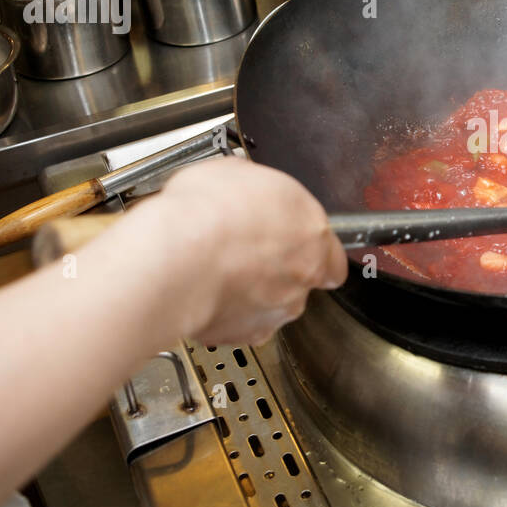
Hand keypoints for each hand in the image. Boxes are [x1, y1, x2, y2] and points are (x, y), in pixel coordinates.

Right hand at [147, 159, 347, 346]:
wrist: (176, 258)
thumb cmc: (205, 214)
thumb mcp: (238, 173)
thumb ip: (259, 193)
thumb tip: (247, 190)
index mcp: (311, 229)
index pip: (331, 249)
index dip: (307, 245)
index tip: (288, 239)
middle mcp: (303, 272)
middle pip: (302, 276)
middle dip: (276, 267)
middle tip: (243, 251)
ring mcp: (279, 307)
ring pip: (275, 303)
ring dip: (254, 291)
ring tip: (218, 272)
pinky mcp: (249, 333)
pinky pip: (243, 323)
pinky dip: (228, 313)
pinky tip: (206, 292)